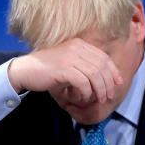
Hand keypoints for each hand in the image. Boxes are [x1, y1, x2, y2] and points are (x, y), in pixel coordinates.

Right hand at [7, 38, 123, 103]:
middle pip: (101, 66)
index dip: (113, 71)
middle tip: (107, 96)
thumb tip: (103, 78)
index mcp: (79, 44)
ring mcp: (69, 57)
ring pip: (94, 75)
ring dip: (99, 90)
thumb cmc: (48, 70)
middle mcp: (76, 48)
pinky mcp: (63, 69)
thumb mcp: (69, 63)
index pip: (103, 57)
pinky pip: (82, 82)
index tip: (118, 83)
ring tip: (98, 99)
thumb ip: (84, 65)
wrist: (26, 70)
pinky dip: (85, 92)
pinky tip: (81, 97)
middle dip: (108, 83)